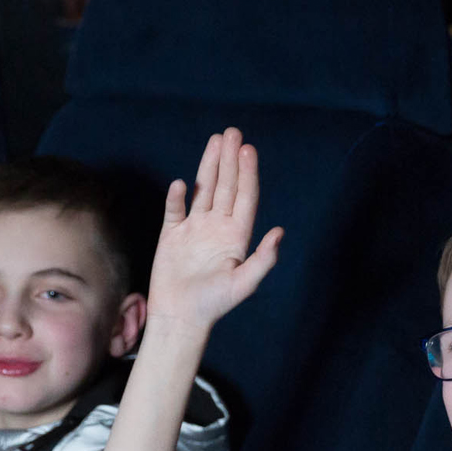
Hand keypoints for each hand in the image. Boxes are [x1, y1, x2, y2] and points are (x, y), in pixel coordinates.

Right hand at [146, 128, 283, 332]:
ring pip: (204, 189)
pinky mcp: (172, 235)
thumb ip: (263, 259)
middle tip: (232, 133)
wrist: (181, 317)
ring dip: (209, 166)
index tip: (247, 149)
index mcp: (237, 235)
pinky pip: (175, 210)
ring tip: (214, 141)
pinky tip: (182, 183)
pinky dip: (178, 196)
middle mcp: (218, 227)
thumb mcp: (244, 284)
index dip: (247, 172)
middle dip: (230, 159)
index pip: (245, 196)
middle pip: (226, 186)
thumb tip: (279, 232)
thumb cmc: (215, 305)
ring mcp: (194, 229)